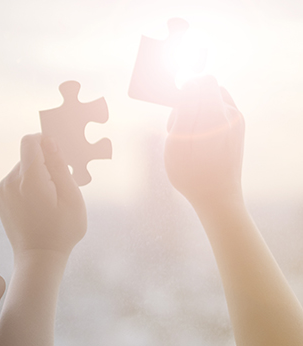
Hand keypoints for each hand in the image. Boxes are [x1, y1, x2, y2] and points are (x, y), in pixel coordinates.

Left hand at [0, 133, 85, 258]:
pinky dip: (27, 186)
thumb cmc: (61, 230)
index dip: (45, 142)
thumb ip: (60, 166)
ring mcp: (1, 189)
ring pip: (22, 168)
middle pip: (28, 156)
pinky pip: (15, 181)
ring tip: (48, 200)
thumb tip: (50, 142)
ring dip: (36, 176)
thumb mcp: (72, 197)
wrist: (38, 257)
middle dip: (44, 164)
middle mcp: (9, 180)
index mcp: (29, 178)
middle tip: (58, 188)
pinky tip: (37, 205)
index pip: (30, 141)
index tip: (58, 156)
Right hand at [164, 75, 244, 210]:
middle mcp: (231, 114)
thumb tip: (189, 82)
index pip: (202, 80)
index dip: (184, 89)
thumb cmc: (191, 171)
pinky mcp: (238, 129)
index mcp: (215, 114)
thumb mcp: (178, 140)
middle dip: (188, 103)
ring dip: (196, 112)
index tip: (175, 110)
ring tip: (187, 137)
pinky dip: (205, 120)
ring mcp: (237, 122)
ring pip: (211, 101)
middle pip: (205, 90)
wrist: (216, 196)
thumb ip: (184, 107)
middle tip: (178, 130)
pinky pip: (218, 112)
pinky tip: (198, 141)